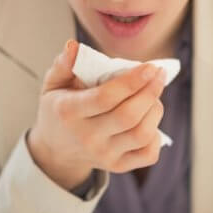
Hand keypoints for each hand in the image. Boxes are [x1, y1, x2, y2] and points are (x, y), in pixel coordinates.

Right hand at [27, 40, 167, 190]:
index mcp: (69, 113)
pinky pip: (148, 154)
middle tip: (158, 74)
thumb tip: (74, 47)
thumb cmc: (59, 110)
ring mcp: (104, 155)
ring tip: (153, 93)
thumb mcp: (53, 84)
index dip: (132, 81)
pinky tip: (150, 118)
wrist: (56, 149)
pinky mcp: (118, 166)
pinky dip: (156, 134)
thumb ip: (64, 64)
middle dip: (150, 91)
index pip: (105, 98)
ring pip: (142, 134)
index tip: (150, 66)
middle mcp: (86, 137)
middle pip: (128, 116)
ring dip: (155, 109)